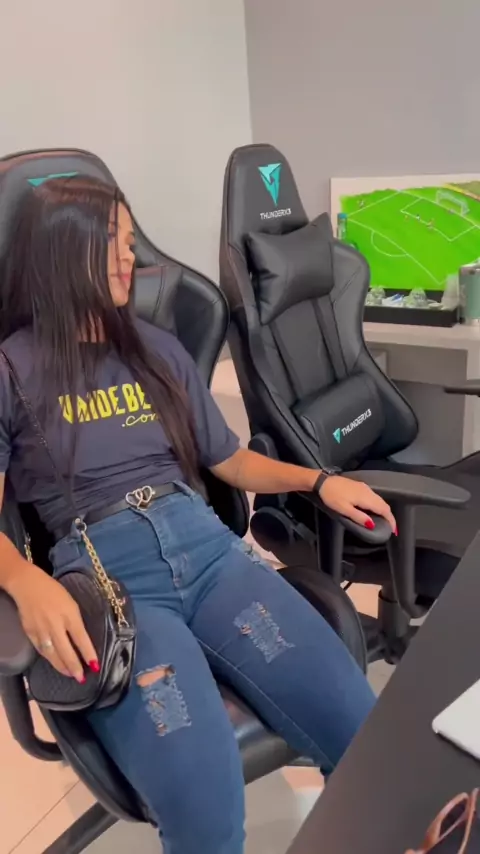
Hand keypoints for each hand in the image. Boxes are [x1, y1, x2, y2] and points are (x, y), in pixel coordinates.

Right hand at [8, 564, 98, 682]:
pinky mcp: (30, 633)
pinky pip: (42, 650)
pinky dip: (50, 659)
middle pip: (66, 651)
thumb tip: (81, 640)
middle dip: (74, 666)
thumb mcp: (71, 603)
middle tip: (81, 678)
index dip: (88, 653)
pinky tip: (55, 663)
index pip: (81, 638)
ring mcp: (41, 630)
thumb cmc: (54, 592)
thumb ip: (75, 622)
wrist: (28, 585)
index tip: (95, 666)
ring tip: (70, 675)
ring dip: (62, 667)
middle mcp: (55, 625)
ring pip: (53, 654)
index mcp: (69, 615)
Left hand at [319, 475, 396, 532]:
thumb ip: (359, 517)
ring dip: (384, 510)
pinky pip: (374, 496)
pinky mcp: (360, 485)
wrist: (323, 481)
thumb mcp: (344, 509)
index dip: (391, 520)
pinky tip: (374, 509)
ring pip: (379, 499)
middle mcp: (368, 491)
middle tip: (391, 527)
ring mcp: (364, 487)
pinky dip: (378, 504)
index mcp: (366, 497)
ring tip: (384, 521)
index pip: (384, 509)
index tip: (394, 530)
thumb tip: (372, 525)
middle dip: (389, 516)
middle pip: (384, 504)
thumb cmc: (332, 496)